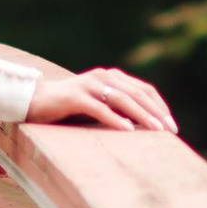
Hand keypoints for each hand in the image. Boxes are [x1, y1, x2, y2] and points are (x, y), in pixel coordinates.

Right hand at [25, 64, 176, 133]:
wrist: (34, 101)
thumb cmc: (69, 108)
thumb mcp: (98, 106)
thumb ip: (118, 109)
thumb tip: (145, 127)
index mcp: (111, 77)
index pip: (144, 89)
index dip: (160, 106)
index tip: (172, 126)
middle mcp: (103, 76)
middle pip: (137, 94)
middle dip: (156, 113)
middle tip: (170, 131)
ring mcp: (89, 84)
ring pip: (122, 99)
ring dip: (142, 116)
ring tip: (155, 131)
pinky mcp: (75, 96)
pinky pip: (99, 108)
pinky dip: (115, 119)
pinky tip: (127, 131)